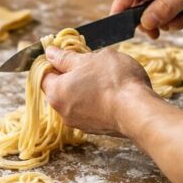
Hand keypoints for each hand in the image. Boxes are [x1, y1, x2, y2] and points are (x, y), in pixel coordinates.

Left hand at [41, 46, 158, 135]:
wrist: (139, 111)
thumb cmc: (113, 80)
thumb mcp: (90, 59)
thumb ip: (67, 57)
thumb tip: (50, 52)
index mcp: (55, 92)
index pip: (43, 74)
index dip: (54, 61)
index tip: (68, 53)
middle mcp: (62, 112)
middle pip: (60, 88)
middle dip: (72, 74)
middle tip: (90, 62)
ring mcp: (80, 123)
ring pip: (76, 99)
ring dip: (86, 87)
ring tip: (105, 76)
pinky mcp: (96, 129)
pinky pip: (90, 110)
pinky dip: (97, 101)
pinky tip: (112, 92)